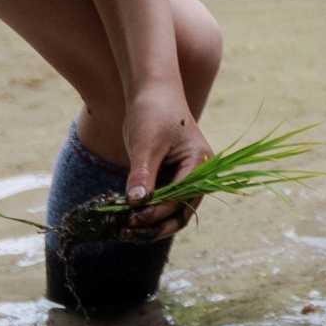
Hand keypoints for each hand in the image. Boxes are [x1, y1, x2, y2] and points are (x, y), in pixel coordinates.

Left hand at [119, 80, 206, 225]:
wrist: (151, 92)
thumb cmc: (153, 112)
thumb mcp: (146, 144)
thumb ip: (143, 175)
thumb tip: (136, 204)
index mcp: (200, 163)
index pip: (182, 198)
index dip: (158, 211)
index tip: (133, 218)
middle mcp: (197, 173)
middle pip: (182, 211)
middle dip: (157, 226)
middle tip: (130, 233)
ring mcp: (184, 176)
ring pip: (172, 210)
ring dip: (151, 222)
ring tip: (125, 230)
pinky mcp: (170, 176)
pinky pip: (162, 199)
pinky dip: (147, 210)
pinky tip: (126, 216)